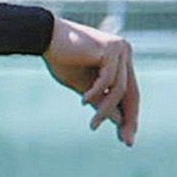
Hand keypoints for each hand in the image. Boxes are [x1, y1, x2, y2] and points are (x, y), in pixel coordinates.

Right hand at [42, 15, 139, 146]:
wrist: (44, 35)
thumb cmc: (60, 58)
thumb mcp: (82, 86)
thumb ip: (100, 100)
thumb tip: (119, 122)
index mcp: (120, 59)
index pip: (130, 92)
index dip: (129, 115)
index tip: (126, 137)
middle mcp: (124, 52)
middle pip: (132, 92)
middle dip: (129, 119)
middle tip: (126, 141)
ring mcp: (120, 49)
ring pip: (119, 89)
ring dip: (106, 109)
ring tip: (93, 125)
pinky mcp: (110, 49)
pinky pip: (107, 79)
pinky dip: (95, 93)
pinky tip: (83, 102)